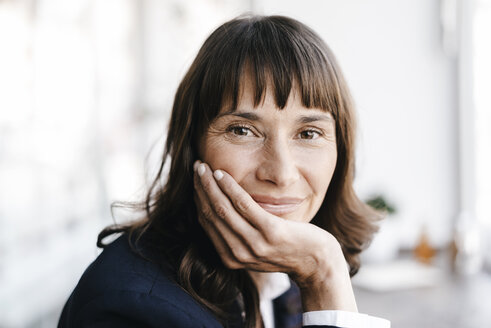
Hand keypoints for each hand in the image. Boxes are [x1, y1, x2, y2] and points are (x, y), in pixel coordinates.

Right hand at [193, 161, 357, 311]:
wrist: (317, 262)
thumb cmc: (287, 248)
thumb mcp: (257, 246)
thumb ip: (238, 234)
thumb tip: (220, 209)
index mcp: (231, 258)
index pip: (207, 223)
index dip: (198, 198)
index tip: (196, 180)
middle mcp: (239, 253)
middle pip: (211, 214)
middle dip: (200, 188)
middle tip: (196, 167)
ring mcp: (254, 244)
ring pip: (223, 208)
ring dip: (210, 185)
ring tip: (204, 167)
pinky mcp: (271, 232)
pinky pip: (244, 205)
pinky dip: (229, 188)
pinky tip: (222, 174)